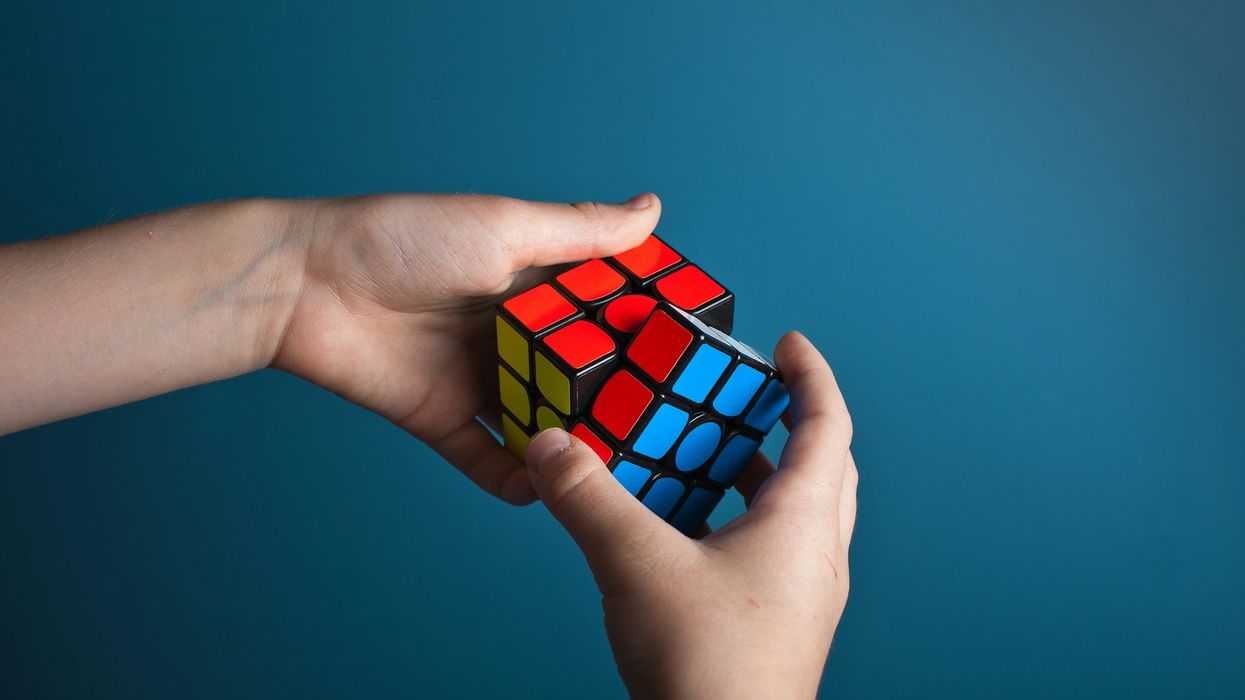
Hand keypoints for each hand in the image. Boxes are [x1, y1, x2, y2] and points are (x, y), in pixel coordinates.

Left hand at [273, 193, 660, 503]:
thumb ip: (579, 233)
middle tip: (664, 425)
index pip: (600, 309)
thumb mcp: (504, 227)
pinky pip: (485, 459)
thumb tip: (651, 209)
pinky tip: (545, 492)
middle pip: (576, 373)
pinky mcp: (441, 419)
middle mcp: (510, 332)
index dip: (641, 329)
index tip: (688, 352)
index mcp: (529, 283)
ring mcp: (476, 379)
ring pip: (539, 419)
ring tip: (618, 469)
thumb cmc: (403, 238)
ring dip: (571, 443)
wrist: (305, 283)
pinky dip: (513, 478)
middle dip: (615, 398)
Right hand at [523, 332, 856, 698]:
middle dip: (789, 421)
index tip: (790, 343)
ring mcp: (801, 596)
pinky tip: (686, 530)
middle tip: (749, 393)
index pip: (825, 425)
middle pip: (821, 466)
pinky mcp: (777, 627)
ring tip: (707, 453)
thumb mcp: (637, 566)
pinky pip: (768, 551)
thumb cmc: (708, 670)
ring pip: (794, 512)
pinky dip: (736, 521)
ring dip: (758, 474)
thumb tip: (552, 445)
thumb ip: (590, 498)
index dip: (809, 375)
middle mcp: (815, 556)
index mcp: (802, 524)